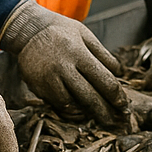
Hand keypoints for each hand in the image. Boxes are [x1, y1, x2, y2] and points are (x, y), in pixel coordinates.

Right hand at [0, 0, 126, 124]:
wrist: (27, 29)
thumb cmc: (60, 30)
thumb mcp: (84, 34)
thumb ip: (102, 54)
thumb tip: (119, 73)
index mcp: (79, 53)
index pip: (104, 80)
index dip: (117, 96)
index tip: (124, 105)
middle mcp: (64, 67)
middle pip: (90, 98)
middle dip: (106, 112)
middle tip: (116, 121)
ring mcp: (50, 79)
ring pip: (73, 106)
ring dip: (88, 114)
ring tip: (99, 117)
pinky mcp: (39, 87)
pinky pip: (58, 105)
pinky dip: (71, 110)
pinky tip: (79, 110)